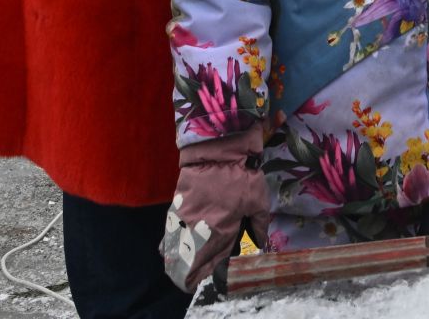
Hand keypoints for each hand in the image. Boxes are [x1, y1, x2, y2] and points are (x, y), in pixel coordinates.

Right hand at [161, 130, 270, 292]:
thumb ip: (259, 225)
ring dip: (176, 259)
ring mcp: (185, 216)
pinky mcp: (176, 205)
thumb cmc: (243, 175)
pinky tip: (167, 249)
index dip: (208, 274)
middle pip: (189, 259)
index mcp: (222, 230)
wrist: (219, 149)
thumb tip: (261, 242)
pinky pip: (169, 229)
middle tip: (190, 279)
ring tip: (177, 268)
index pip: (212, 261)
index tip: (207, 280)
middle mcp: (199, 227)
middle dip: (189, 272)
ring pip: (175, 246)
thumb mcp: (259, 201)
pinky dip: (168, 240)